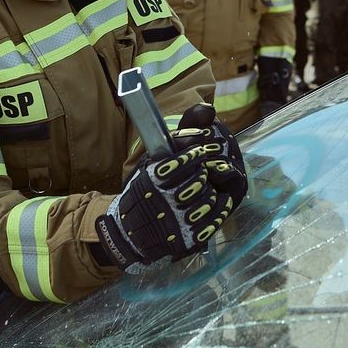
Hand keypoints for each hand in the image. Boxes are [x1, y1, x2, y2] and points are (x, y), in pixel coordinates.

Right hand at [97, 106, 246, 268]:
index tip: (198, 154)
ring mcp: (177, 221)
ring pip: (208, 198)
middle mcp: (165, 200)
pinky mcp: (187, 238)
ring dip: (210, 190)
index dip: (196, 155)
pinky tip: (218, 200)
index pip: (187, 160)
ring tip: (204, 187)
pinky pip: (214, 220)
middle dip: (202, 173)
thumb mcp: (150, 162)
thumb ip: (179, 135)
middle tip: (199, 173)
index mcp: (153, 178)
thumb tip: (209, 109)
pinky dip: (220, 208)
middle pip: (200, 179)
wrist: (128, 232)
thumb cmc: (142, 191)